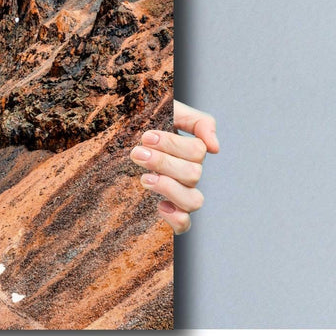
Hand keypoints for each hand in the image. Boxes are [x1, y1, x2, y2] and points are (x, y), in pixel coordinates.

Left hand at [130, 100, 218, 234]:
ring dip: (169, 188)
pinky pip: (184, 225)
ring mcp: (180, 194)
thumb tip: (215, 148)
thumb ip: (198, 121)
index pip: (197, 151)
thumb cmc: (146, 120)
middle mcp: (188, 174)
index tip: (146, 137)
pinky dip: (176, 219)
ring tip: (144, 178)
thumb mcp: (171, 111)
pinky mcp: (168, 211)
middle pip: (193, 174)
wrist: (120, 133)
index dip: (173, 144)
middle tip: (137, 153)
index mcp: (190, 151)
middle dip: (163, 162)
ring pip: (194, 201)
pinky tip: (159, 206)